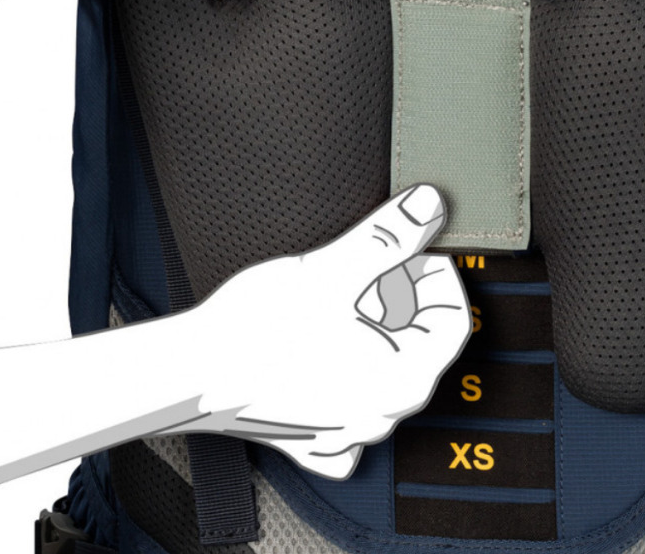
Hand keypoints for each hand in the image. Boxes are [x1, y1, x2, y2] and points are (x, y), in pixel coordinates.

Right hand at [171, 184, 469, 479]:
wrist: (190, 375)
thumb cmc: (256, 330)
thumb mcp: (335, 267)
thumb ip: (389, 236)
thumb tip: (428, 208)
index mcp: (403, 379)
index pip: (453, 317)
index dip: (433, 272)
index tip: (406, 250)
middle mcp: (382, 415)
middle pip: (421, 341)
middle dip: (400, 297)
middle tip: (364, 270)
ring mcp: (346, 431)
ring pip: (385, 368)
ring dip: (372, 327)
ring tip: (338, 301)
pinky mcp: (311, 437)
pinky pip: (346, 405)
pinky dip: (343, 373)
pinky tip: (323, 351)